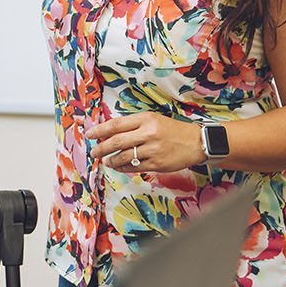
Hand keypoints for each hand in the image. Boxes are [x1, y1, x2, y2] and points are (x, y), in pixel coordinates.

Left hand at [85, 111, 204, 173]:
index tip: (89, 134)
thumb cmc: (172, 130)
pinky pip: (134, 167)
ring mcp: (153, 150)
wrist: (196, 142)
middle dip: (101, 148)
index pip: (116, 124)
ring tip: (107, 161)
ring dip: (111, 160)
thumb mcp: (153, 120)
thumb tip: (108, 133)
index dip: (99, 130)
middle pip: (116, 141)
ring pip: (124, 157)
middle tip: (93, 152)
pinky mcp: (157, 164)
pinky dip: (123, 167)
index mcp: (146, 119)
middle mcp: (148, 133)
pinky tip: (119, 166)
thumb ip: (132, 126)